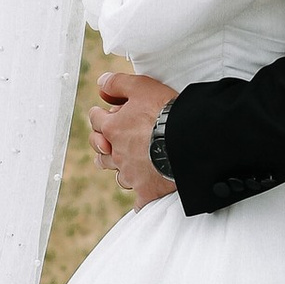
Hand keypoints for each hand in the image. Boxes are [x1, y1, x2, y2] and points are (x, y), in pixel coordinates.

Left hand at [89, 66, 177, 202]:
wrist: (188, 141)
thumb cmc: (166, 113)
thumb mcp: (141, 87)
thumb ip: (119, 83)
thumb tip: (101, 82)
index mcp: (113, 129)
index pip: (96, 120)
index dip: (99, 114)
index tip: (104, 114)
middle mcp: (117, 153)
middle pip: (100, 152)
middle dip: (102, 146)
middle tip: (108, 144)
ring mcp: (131, 174)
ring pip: (118, 175)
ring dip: (121, 170)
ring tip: (129, 166)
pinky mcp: (147, 191)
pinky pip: (139, 201)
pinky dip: (142, 197)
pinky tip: (146, 195)